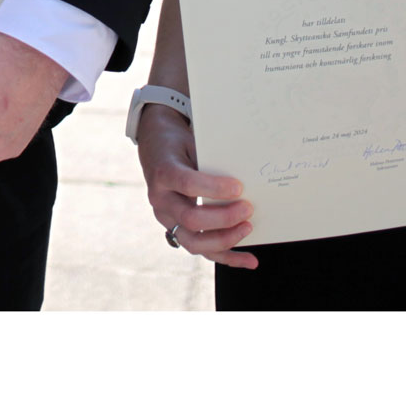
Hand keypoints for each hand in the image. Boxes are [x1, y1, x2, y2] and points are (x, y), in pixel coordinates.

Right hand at [135, 101, 256, 267]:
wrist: (156, 149)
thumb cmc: (178, 145)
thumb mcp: (190, 143)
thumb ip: (210, 162)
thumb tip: (242, 182)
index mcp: (162, 174)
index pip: (187, 184)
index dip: (214, 188)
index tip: (238, 187)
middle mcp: (160, 201)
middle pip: (190, 219)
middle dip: (224, 218)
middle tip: (248, 208)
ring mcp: (167, 220)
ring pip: (194, 243)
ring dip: (225, 240)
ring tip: (248, 227)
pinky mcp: (177, 231)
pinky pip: (202, 251)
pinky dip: (228, 257)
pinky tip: (249, 260)